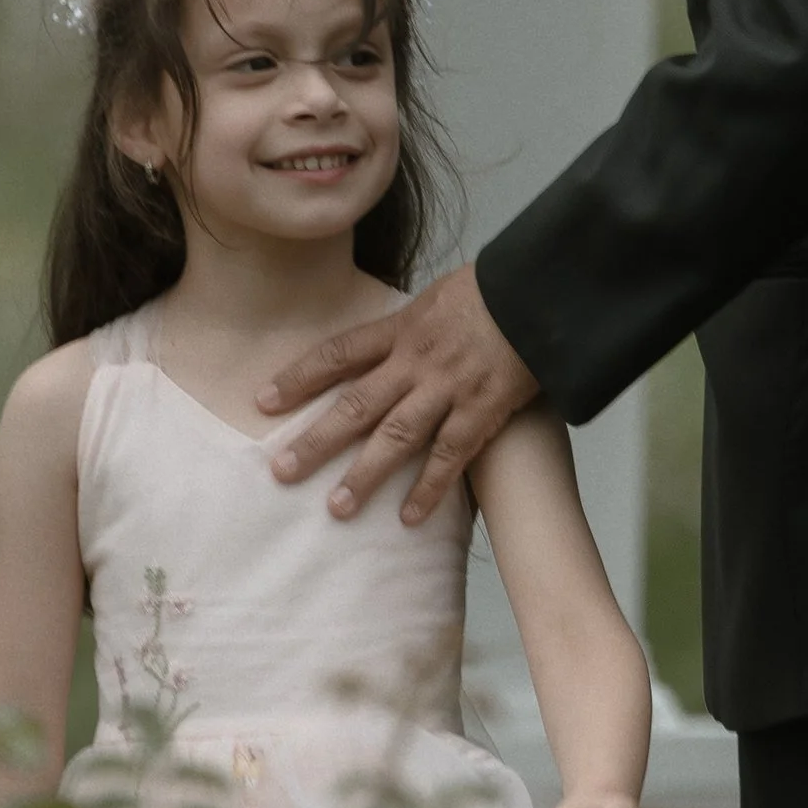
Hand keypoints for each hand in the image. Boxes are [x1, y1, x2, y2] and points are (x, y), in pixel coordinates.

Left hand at [262, 262, 540, 523]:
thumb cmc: (497, 289)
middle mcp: (417, 361)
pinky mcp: (483, 410)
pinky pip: (450, 456)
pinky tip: (409, 518)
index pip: (339, 353)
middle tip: (282, 472)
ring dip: (363, 475)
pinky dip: (429, 488)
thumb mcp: (442, 295)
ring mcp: (448, 388)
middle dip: (316, 440)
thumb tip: (392, 343)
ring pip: (396, 437)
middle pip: (355, 404)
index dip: (299, 378)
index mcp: (404, 328)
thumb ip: (413, 324)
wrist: (544, 290)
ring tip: (336, 508)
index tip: (263, 401)